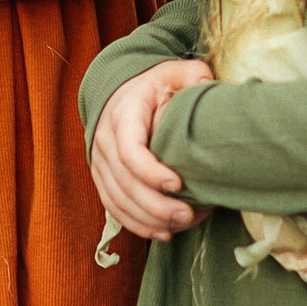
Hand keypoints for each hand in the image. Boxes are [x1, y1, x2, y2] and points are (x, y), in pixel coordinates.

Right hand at [90, 59, 212, 239]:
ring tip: (181, 225)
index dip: (150, 171)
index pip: (129, 150)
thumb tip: (205, 83)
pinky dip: (137, 225)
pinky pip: (114, 208)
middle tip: (187, 215)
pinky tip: (163, 233)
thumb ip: (192, 75)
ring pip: (118, 200)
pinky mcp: (103, 180)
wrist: (121, 93)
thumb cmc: (154, 85)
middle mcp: (105, 141)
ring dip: (148, 220)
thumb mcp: (174, 72)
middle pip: (124, 182)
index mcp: (123, 114)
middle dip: (155, 205)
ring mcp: (101, 163)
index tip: (178, 184)